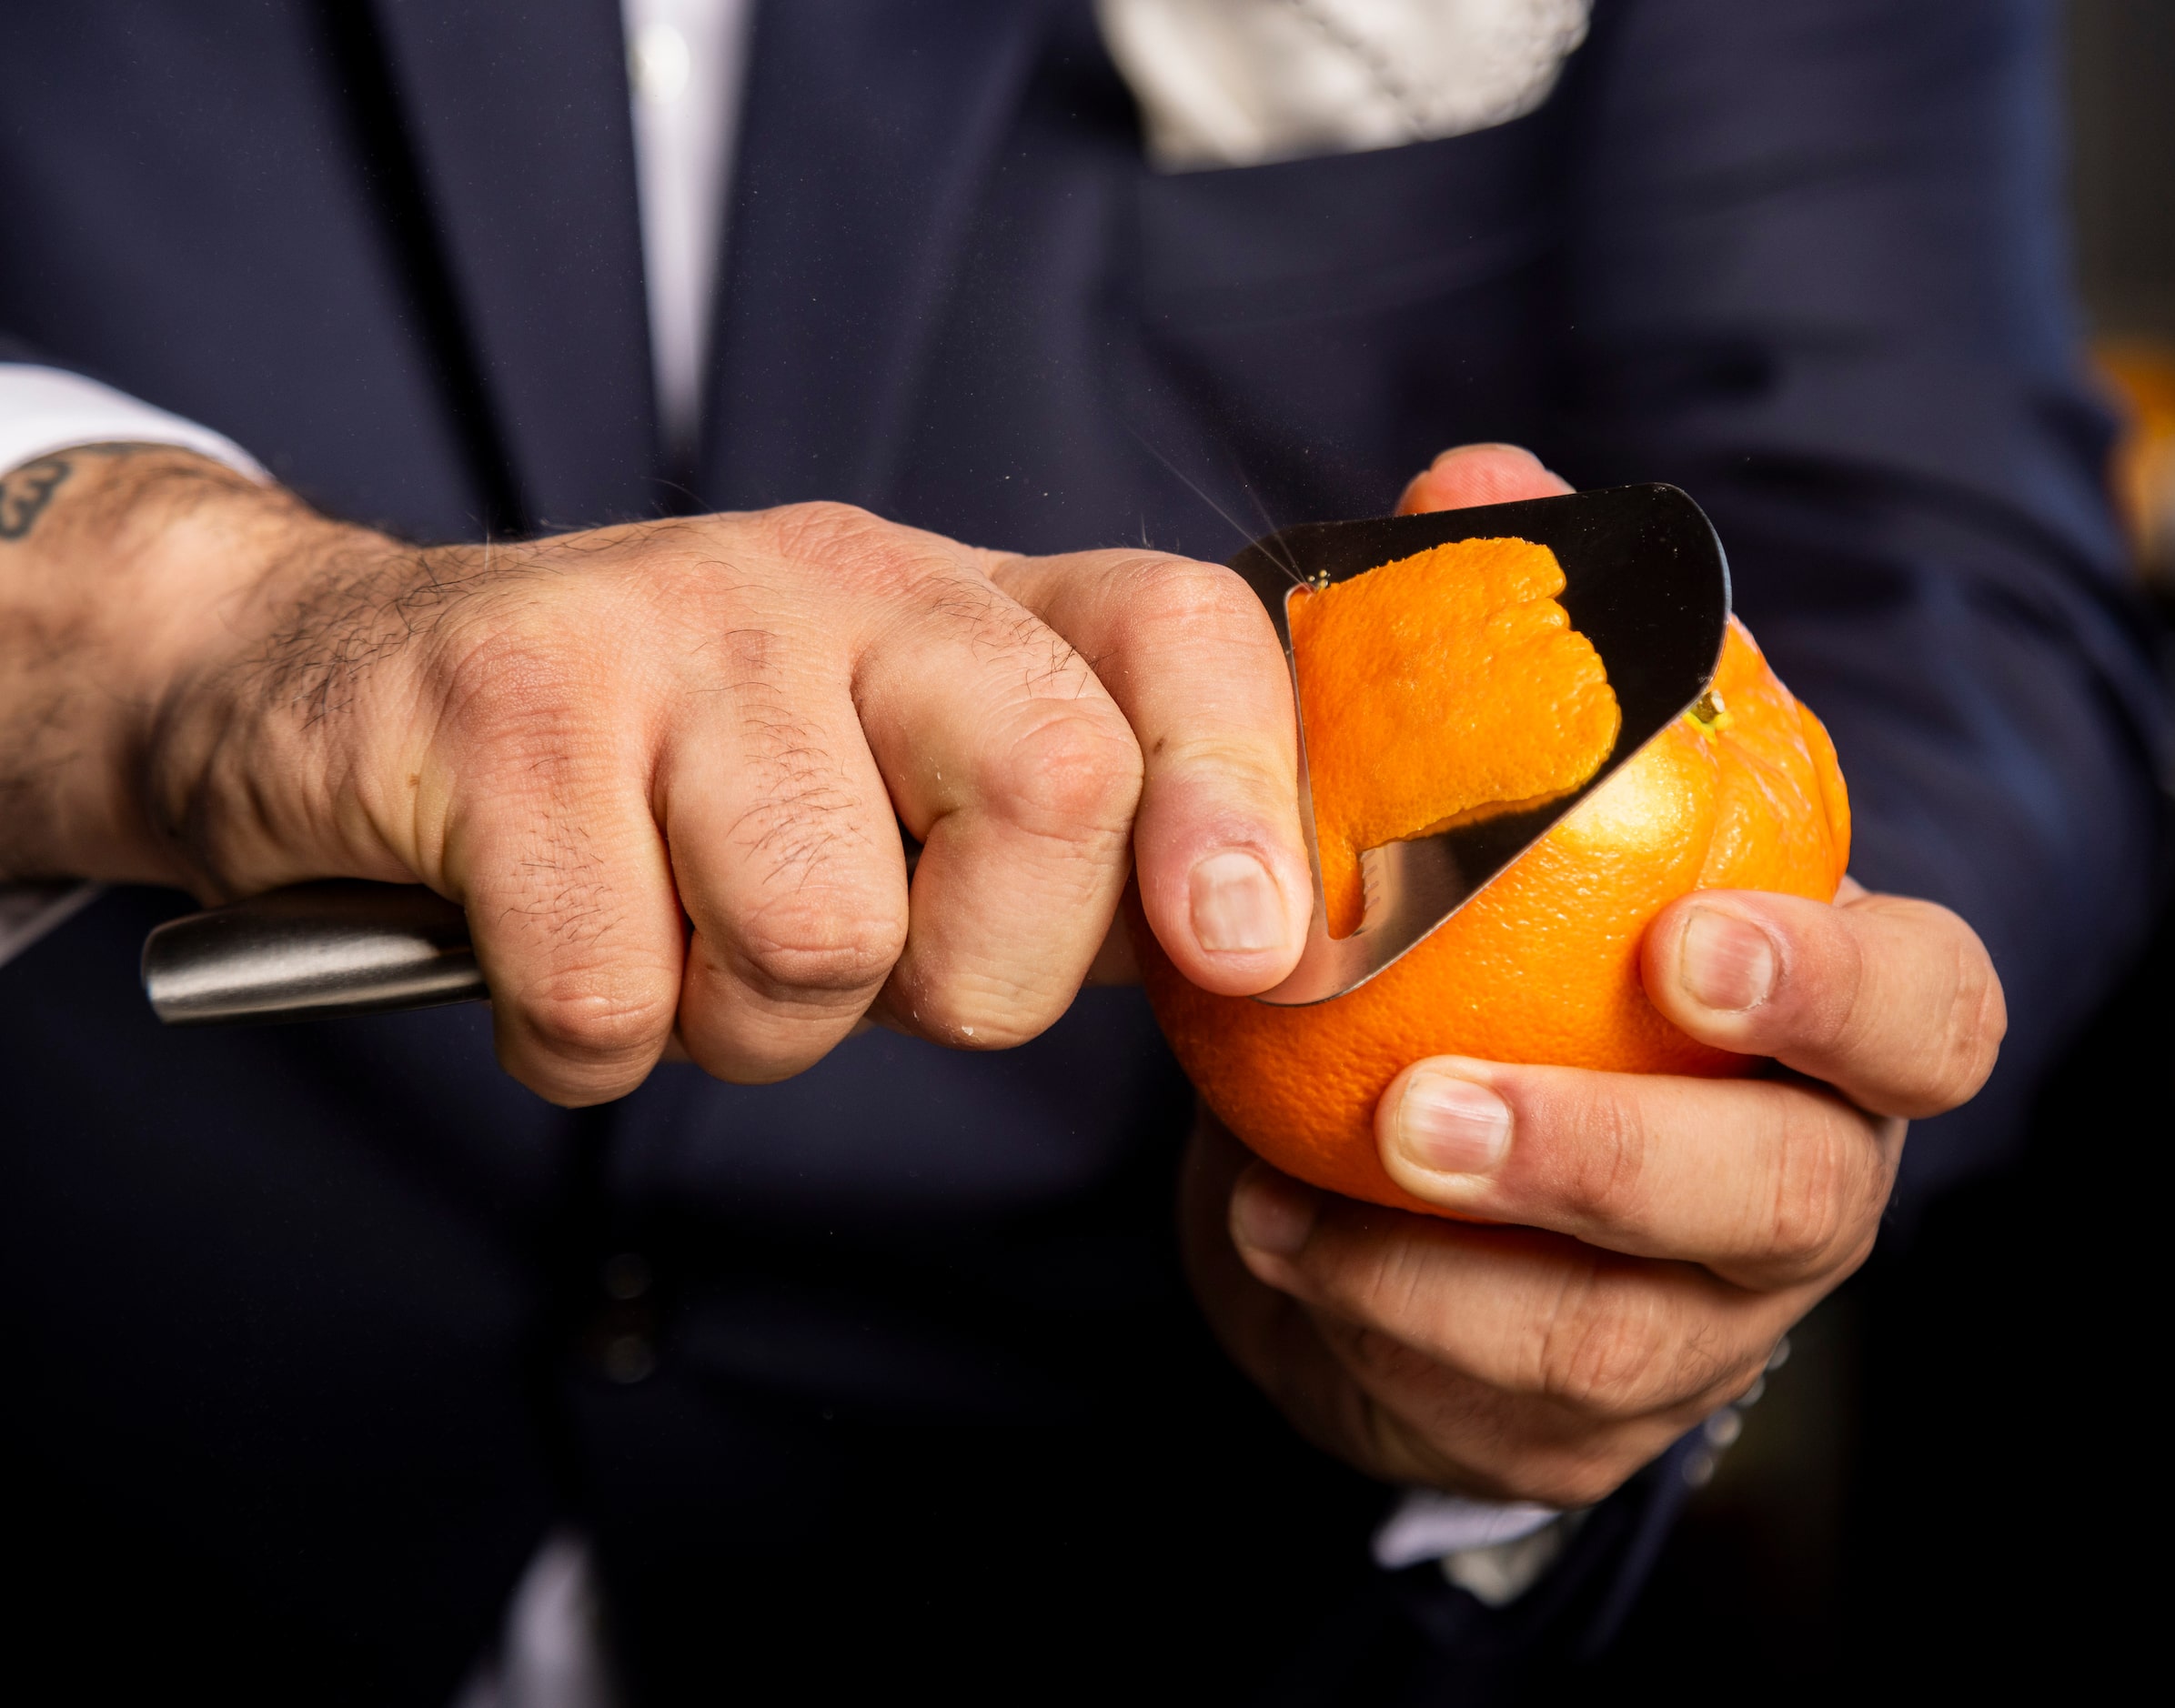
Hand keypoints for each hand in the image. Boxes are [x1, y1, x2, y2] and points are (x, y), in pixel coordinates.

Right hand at [0, 445, 1307, 1102]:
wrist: (339, 690)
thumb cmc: (664, 784)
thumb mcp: (889, 791)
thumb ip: (1072, 855)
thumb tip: (1257, 945)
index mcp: (966, 602)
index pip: (1179, 630)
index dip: (1248, 788)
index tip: (1252, 953)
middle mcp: (842, 576)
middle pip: (1053, 788)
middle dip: (969, 972)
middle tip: (848, 956)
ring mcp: (672, 622)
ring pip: (822, 932)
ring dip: (745, 1022)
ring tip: (672, 938)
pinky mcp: (506, 701)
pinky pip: (614, 992)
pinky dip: (582, 1038)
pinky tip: (546, 946)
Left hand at [1180, 445, 2004, 1504]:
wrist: (1416, 1167)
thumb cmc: (1501, 947)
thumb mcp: (1502, 796)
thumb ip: (1512, 636)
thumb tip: (1477, 473)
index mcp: (1824, 1020)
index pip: (1929, 1010)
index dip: (1840, 989)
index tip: (1686, 950)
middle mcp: (1800, 1177)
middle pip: (1791, 1195)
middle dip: (1613, 1157)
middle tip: (1424, 1109)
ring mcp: (1705, 1323)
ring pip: (1628, 1333)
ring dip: (1445, 1262)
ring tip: (1296, 1175)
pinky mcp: (1582, 1425)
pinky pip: (1495, 1405)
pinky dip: (1367, 1319)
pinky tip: (1270, 1234)